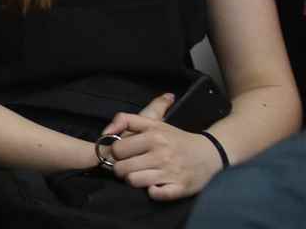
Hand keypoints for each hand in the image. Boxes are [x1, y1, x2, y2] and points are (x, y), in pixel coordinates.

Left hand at [103, 93, 224, 200]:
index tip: (123, 154)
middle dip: (121, 168)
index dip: (116, 153)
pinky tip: (155, 185)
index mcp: (153, 136)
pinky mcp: (179, 188)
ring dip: (133, 180)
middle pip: (122, 168)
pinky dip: (152, 191)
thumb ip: (126, 119)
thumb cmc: (176, 138)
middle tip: (130, 166)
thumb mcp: (153, 122)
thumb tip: (105, 133)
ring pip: (134, 181)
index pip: (117, 149)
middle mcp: (161, 154)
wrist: (209, 153)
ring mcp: (171, 172)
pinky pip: (155, 194)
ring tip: (140, 175)